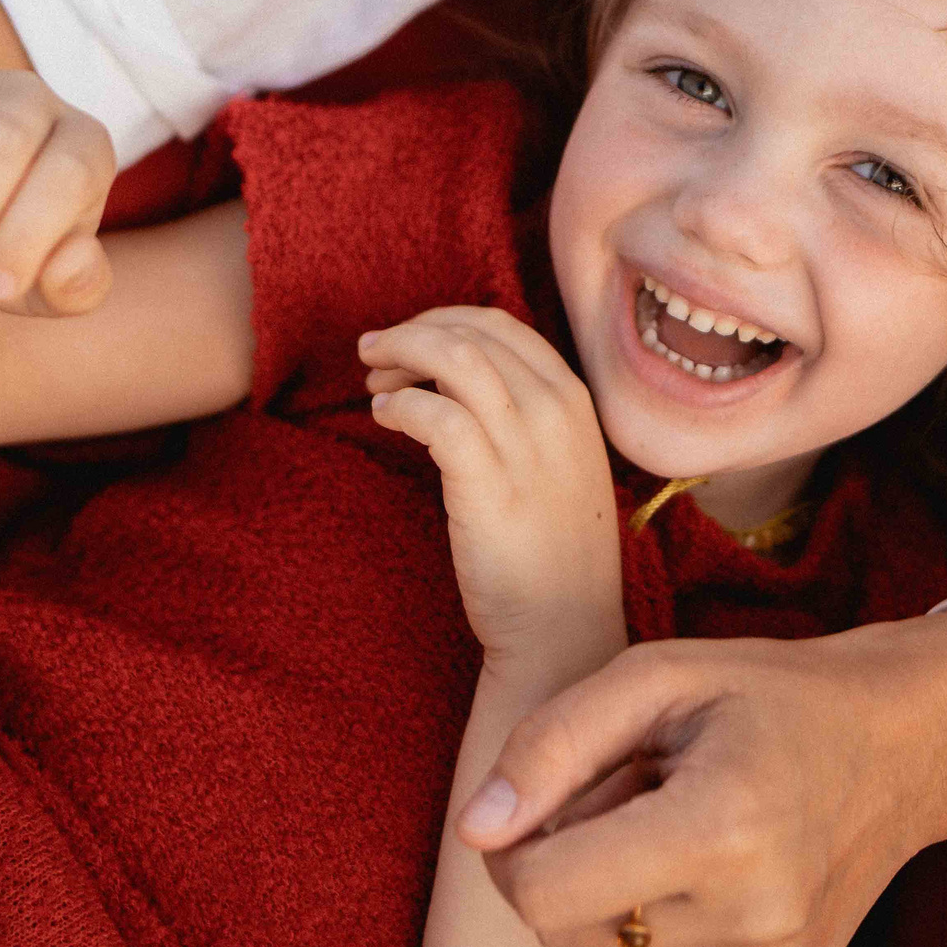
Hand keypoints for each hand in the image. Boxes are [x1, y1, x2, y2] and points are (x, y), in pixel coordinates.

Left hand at [360, 307, 623, 666]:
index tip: (409, 338)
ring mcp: (526, 447)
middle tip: (374, 355)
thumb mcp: (558, 464)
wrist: (564, 626)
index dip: (443, 320)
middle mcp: (556, 412)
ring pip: (455, 358)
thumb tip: (455, 377)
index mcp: (574, 401)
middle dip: (413, 332)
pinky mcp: (488, 483)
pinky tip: (383, 415)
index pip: (501, 326)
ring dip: (402, 354)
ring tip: (372, 378)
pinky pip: (436, 415)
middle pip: (472, 334)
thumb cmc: (551, 550)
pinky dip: (401, 404)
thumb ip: (523, 415)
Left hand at [450, 616, 946, 946]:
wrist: (903, 746)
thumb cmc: (768, 695)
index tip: (545, 796)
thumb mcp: (656, 675)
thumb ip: (549, 746)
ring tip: (673, 822)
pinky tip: (706, 863)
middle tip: (629, 792)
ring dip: (610, 893)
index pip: (542, 895)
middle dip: (564, 862)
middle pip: (563, 931)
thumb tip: (476, 830)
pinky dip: (654, 923)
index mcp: (720, 829)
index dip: (513, 848)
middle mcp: (752, 917)